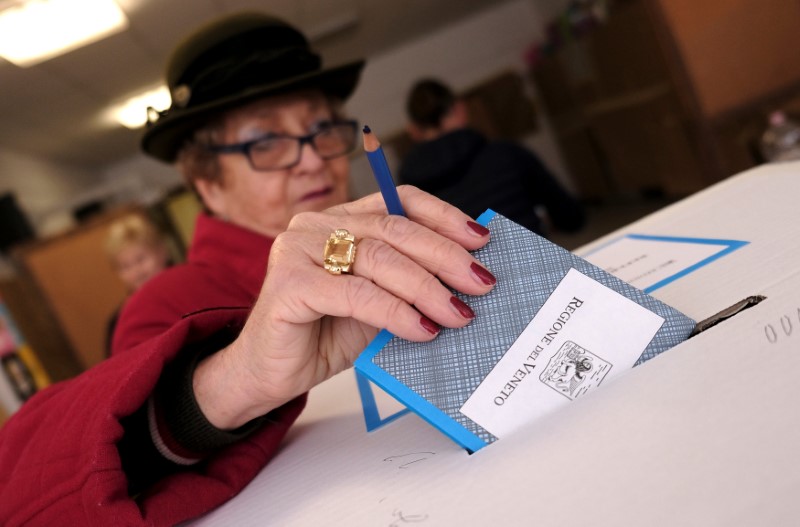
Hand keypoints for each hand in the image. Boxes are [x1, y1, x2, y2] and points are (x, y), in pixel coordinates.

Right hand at [193, 186, 495, 428]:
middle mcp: (317, 225)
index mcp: (340, 220)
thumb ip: (409, 285)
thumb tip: (468, 281)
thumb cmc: (324, 335)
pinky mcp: (288, 284)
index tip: (481, 240)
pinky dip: (395, 312)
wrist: (270, 374)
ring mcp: (298, 250)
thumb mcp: (378, 304)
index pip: (400, 202)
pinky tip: (421, 329)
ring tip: (458, 313)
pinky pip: (355, 293)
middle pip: (394, 230)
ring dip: (426, 287)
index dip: (444, 217)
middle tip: (481, 283)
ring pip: (379, 259)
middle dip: (445, 256)